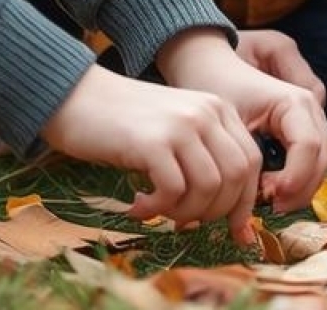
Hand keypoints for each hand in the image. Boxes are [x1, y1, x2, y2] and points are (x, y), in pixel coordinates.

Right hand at [40, 65, 258, 238]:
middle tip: (184, 220)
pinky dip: (158, 208)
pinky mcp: (152, 142)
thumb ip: (204, 158)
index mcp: (218, 109)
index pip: (251, 163)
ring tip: (158, 211)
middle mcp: (206, 113)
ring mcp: (180, 125)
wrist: (75, 96)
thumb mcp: (176, 130)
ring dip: (184, 213)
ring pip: (208, 188)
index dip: (244, 202)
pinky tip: (138, 206)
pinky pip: (173, 191)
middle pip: (236, 178)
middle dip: (214, 212)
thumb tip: (230, 215)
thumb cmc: (124, 122)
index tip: (233, 230)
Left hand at [157, 28, 326, 216]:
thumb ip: (244, 152)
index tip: (269, 196)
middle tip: (268, 207)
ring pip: (319, 164)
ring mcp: (310, 118)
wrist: (208, 61)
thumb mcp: (225, 116)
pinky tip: (268, 191)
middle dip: (299, 189)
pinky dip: (295, 180)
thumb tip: (255, 190)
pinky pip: (309, 160)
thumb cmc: (213, 83)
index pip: (308, 147)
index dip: (295, 178)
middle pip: (321, 160)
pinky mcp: (301, 128)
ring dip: (298, 188)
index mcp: (295, 101)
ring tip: (266, 201)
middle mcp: (310, 108)